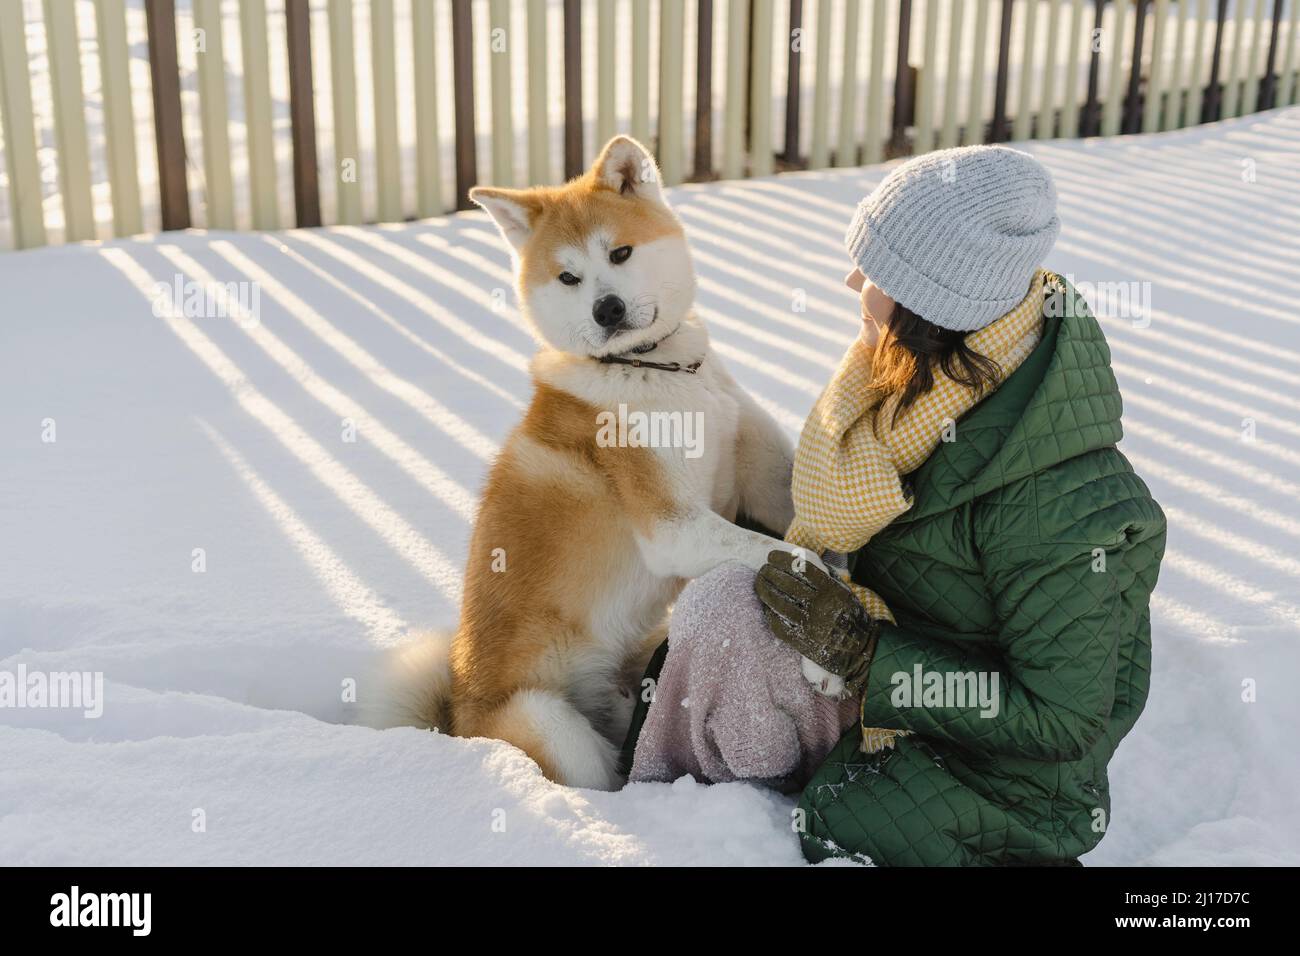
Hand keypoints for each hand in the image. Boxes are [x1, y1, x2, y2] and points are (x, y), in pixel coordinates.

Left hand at [755, 550, 878, 697]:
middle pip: (787, 584)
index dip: (782, 560)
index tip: (771, 556)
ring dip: (765, 591)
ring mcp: (810, 624)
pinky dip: (769, 613)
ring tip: (759, 582)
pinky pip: (779, 624)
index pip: (801, 569)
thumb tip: (800, 559)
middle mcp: (820, 606)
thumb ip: (825, 576)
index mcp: (832, 590)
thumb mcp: (844, 591)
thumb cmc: (851, 615)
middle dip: (770, 573)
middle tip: (762, 569)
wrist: (861, 649)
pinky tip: (765, 605)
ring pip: (780, 603)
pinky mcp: (803, 641)